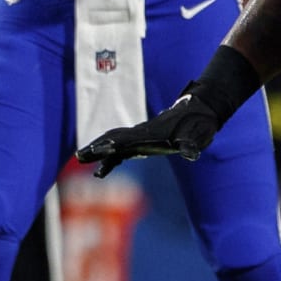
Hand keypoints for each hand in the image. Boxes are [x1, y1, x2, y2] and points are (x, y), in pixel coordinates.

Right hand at [75, 94, 223, 176]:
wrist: (200, 110)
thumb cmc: (198, 123)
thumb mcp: (198, 135)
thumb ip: (192, 144)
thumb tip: (192, 153)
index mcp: (149, 133)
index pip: (126, 139)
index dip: (111, 145)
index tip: (97, 150)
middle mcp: (140, 134)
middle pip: (112, 139)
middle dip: (96, 147)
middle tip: (79, 156)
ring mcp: (140, 138)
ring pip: (113, 142)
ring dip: (98, 150)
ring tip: (81, 158)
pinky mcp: (143, 142)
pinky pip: (121, 150)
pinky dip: (109, 158)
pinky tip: (102, 169)